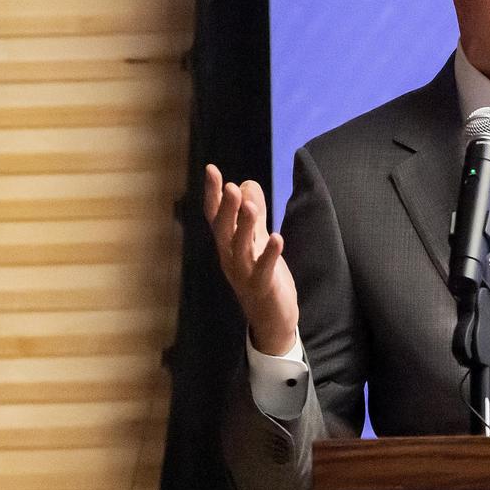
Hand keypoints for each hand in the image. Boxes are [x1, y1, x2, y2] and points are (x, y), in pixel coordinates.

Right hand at [202, 163, 298, 354]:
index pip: (215, 215)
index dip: (212, 193)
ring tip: (251, 207)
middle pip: (223, 229)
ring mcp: (244, 274)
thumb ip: (253, 213)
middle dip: (227, 208)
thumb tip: (245, 183)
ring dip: (246, 227)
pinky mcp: (262, 287)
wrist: (270, 319)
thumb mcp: (257, 241)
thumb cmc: (262, 276)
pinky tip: (278, 238)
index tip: (211, 169)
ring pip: (240, 248)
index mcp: (227, 244)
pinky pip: (263, 269)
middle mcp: (230, 257)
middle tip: (231, 187)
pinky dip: (270, 254)